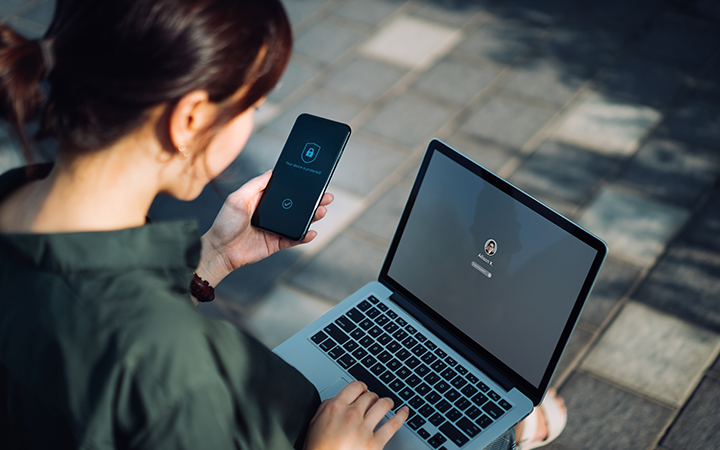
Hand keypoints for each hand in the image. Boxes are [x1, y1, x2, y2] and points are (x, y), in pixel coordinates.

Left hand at [197, 171, 332, 287]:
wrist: (219, 250)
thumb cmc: (224, 223)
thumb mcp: (237, 198)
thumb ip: (255, 185)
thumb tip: (272, 172)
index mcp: (263, 200)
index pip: (286, 191)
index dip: (299, 187)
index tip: (313, 181)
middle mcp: (272, 214)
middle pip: (297, 206)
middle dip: (313, 201)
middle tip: (326, 196)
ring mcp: (276, 229)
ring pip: (299, 222)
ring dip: (312, 217)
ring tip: (321, 211)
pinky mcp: (277, 243)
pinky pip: (294, 239)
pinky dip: (304, 236)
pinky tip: (311, 231)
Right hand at [305, 381, 408, 449]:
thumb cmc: (318, 448)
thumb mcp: (315, 423)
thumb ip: (327, 407)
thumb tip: (338, 399)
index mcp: (336, 408)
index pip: (355, 386)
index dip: (362, 387)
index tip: (364, 390)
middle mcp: (351, 415)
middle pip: (370, 396)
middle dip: (373, 397)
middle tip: (374, 401)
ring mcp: (364, 429)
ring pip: (383, 405)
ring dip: (387, 402)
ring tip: (389, 404)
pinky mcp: (375, 443)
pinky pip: (393, 425)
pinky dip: (402, 416)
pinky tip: (404, 412)